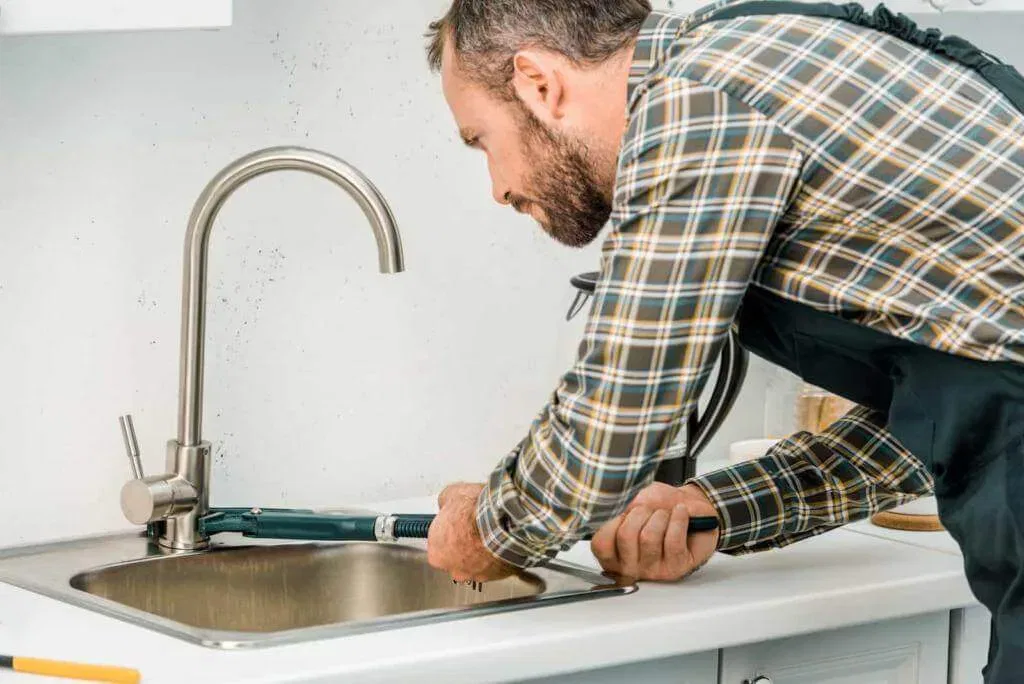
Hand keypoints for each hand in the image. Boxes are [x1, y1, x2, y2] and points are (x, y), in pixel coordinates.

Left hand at [426, 482, 516, 581]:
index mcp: (437, 553)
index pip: (437, 545)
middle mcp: (455, 569)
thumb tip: (447, 502)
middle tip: (472, 529)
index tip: (454, 523)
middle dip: (464, 546)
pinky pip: (496, 566)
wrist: (500, 520)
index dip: (447, 533)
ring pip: (477, 564)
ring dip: (482, 552)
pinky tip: (501, 540)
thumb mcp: (450, 495)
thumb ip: (444, 504)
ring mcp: (477, 574)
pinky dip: (499, 555)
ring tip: (489, 534)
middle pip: (456, 559)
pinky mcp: (499, 576)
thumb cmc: (475, 512)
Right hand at [590, 482, 719, 581]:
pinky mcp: (676, 568)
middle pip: (625, 536)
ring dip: (661, 517)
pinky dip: (678, 520)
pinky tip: (681, 514)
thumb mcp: (639, 500)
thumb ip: (628, 507)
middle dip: (641, 513)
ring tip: (668, 514)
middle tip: (651, 511)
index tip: (627, 513)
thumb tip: (629, 510)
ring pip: (649, 538)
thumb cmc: (662, 507)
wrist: (693, 509)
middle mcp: (631, 566)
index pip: (601, 543)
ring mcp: (653, 570)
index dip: (614, 521)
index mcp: (615, 553)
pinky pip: (672, 541)